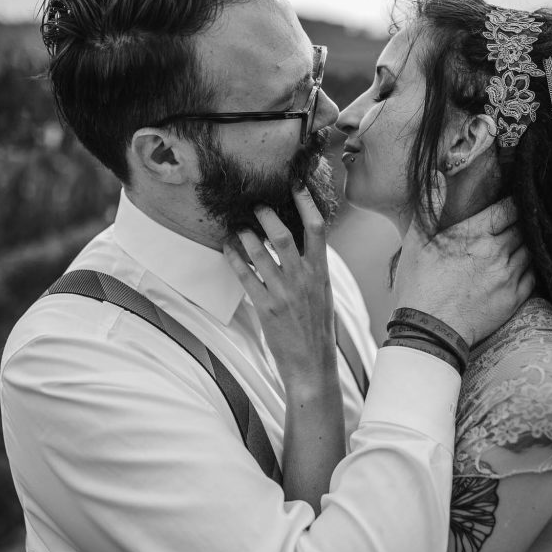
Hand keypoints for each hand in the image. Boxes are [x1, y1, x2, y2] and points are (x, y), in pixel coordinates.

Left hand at [222, 186, 337, 397]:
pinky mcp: (266, 309)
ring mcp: (284, 293)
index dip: (306, 203)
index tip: (295, 184)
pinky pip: (245, 276)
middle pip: (282, 235)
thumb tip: (302, 244)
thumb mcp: (324, 295)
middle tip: (255, 204)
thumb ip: (313, 269)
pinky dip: (234, 259)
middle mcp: (303, 279)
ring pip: (259, 253)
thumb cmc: (317, 330)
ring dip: (245, 235)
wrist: (313, 367)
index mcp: (321, 273)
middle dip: (266, 215)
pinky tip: (228, 249)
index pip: (316, 229)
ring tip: (237, 226)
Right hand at [395, 172, 534, 345]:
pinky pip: (535, 275)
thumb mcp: (415, 242)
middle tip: (525, 218)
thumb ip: (429, 206)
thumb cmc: (419, 285)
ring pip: (531, 249)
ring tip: (525, 240)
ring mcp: (509, 275)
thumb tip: (438, 177)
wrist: (429, 330)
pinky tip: (526, 265)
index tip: (515, 201)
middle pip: (524, 227)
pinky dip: (534, 266)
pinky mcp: (515, 298)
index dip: (515, 202)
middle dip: (525, 220)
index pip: (508, 208)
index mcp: (474, 234)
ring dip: (530, 243)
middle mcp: (496, 251)